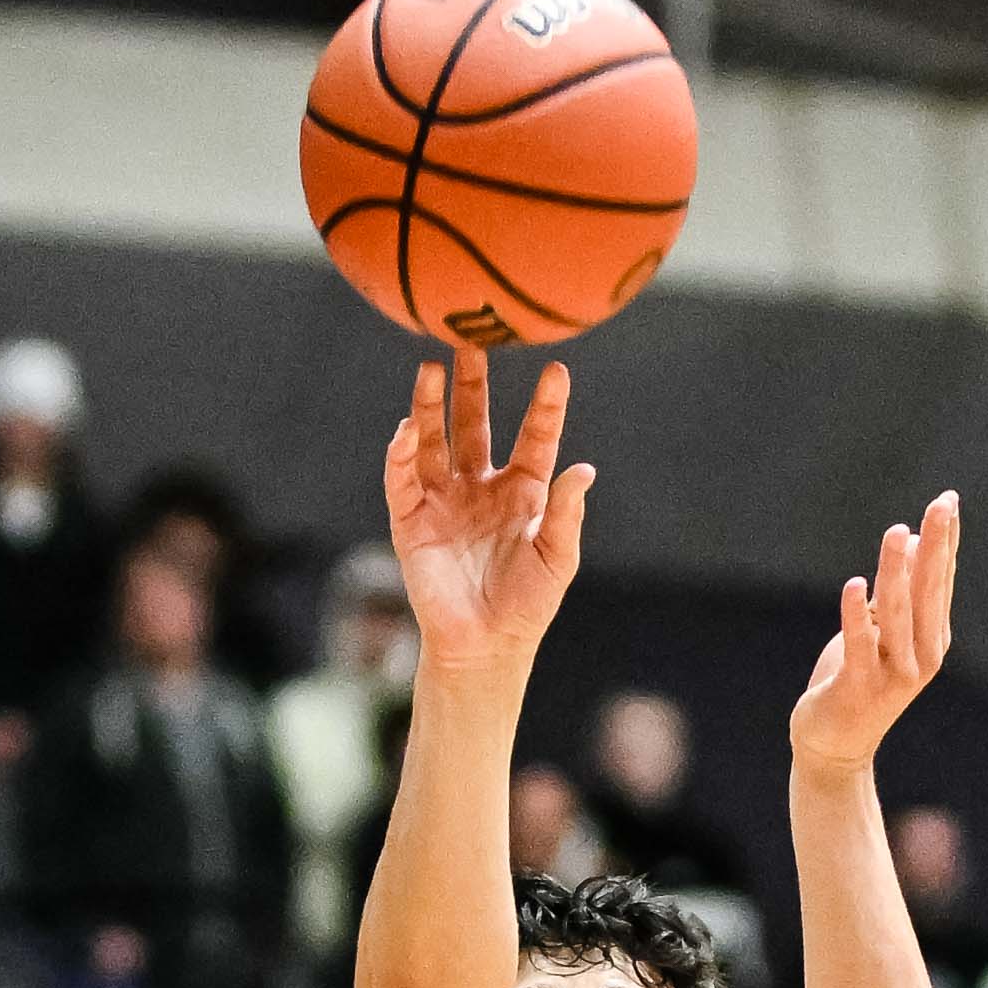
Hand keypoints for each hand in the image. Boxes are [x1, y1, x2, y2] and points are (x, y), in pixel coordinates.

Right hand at [381, 355, 589, 681]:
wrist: (485, 645)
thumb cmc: (527, 605)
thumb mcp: (557, 558)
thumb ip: (566, 513)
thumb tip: (585, 470)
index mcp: (522, 492)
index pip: (534, 436)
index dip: (545, 406)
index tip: (557, 370)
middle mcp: (481, 487)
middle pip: (474, 423)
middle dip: (472, 384)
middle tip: (471, 342)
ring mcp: (444, 501)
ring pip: (434, 441)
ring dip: (429, 406)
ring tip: (429, 368)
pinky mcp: (412, 521)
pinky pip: (403, 479)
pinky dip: (402, 454)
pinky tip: (406, 428)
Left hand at [785, 491, 958, 783]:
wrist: (836, 745)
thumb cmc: (859, 680)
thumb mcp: (883, 632)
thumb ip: (899, 593)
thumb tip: (912, 540)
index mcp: (932, 639)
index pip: (941, 582)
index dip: (945, 542)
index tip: (948, 502)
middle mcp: (922, 655)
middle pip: (929, 592)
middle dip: (935, 546)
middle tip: (940, 505)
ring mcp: (894, 674)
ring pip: (897, 614)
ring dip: (896, 571)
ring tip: (896, 532)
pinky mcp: (861, 687)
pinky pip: (861, 645)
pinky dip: (857, 615)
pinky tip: (855, 585)